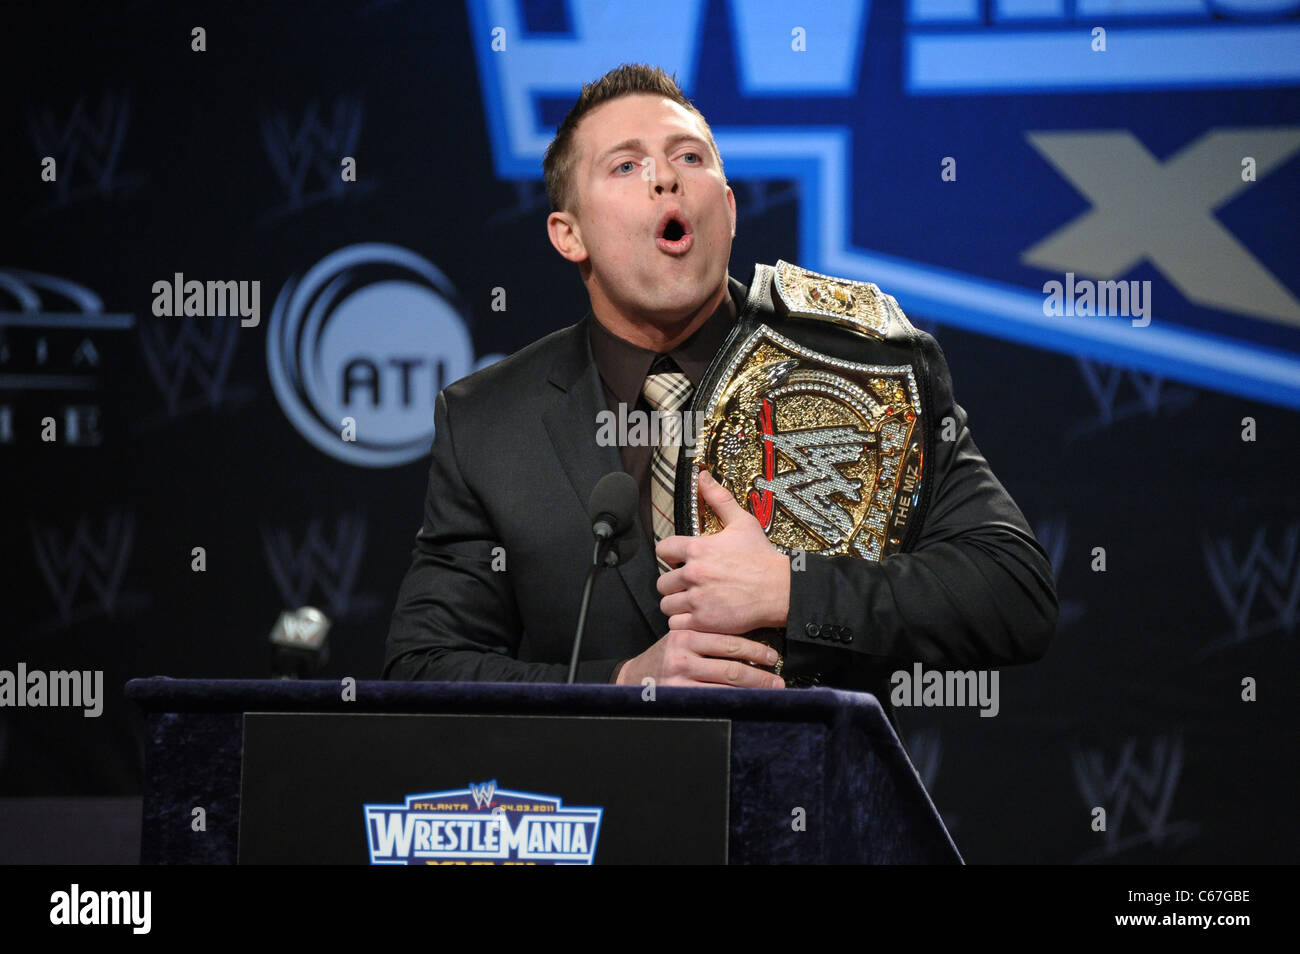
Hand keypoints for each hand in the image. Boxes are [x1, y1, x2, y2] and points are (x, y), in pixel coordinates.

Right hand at [615, 630, 784, 688]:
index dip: (756, 650)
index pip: (729, 642)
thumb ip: (706, 641)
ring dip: (753, 690)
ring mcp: (680, 680)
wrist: (633, 679)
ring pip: (726, 686)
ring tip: (769, 692)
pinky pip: (714, 701)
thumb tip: (748, 648)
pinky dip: (735, 702)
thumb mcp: (680, 641)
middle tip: (777, 679)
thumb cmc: (662, 659)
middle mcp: (682, 656)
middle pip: (732, 667)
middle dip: (760, 675)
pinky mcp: (679, 697)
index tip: (772, 656)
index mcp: (685, 636)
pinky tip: (747, 702)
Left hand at [655, 469, 790, 633]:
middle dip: (674, 584)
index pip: (662, 550)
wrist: (780, 590)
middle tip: (690, 585)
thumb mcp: (742, 522)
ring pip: (666, 605)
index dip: (671, 555)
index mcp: (697, 548)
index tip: (683, 560)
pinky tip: (696, 616)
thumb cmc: (762, 557)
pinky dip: (683, 623)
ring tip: (692, 602)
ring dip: (677, 604)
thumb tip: (703, 476)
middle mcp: (693, 573)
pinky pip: (676, 625)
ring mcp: (697, 599)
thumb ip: (719, 498)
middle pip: (662, 582)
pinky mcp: (703, 621)